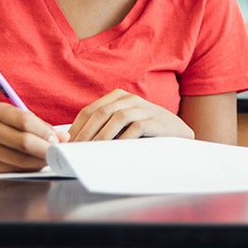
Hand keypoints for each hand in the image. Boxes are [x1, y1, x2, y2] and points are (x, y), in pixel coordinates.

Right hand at [0, 103, 65, 172]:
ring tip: (51, 159)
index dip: (45, 132)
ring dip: (39, 161)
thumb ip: (35, 124)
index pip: (25, 121)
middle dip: (46, 149)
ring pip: (20, 160)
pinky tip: (36, 164)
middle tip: (60, 152)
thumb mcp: (6, 115)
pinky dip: (28, 168)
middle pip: (24, 143)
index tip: (60, 140)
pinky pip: (12, 169)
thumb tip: (63, 136)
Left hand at [68, 89, 193, 140]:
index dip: (77, 127)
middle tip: (76, 149)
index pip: (90, 110)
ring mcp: (143, 108)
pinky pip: (135, 127)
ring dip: (101, 135)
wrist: (178, 134)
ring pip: (116, 117)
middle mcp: (130, 99)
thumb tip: (76, 141)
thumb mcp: (124, 125)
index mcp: (118, 97)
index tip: (68, 144)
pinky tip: (115, 149)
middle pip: (100, 112)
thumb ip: (104, 127)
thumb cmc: (146, 132)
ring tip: (92, 150)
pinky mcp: (155, 121)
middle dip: (85, 132)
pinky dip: (122, 138)